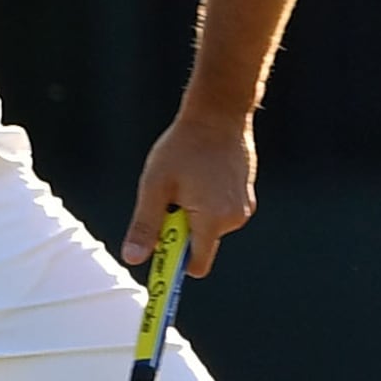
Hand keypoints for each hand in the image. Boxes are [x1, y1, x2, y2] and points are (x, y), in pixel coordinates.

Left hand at [124, 110, 255, 276]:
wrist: (218, 115)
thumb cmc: (183, 147)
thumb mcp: (155, 186)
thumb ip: (146, 225)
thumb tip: (134, 258)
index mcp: (213, 219)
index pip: (196, 264)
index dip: (174, 264)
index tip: (157, 255)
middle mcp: (234, 218)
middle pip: (200, 244)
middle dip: (180, 230)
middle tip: (168, 198)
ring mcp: (244, 207)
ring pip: (208, 227)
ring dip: (192, 214)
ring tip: (186, 181)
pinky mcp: (246, 196)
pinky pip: (219, 212)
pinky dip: (205, 203)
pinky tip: (200, 176)